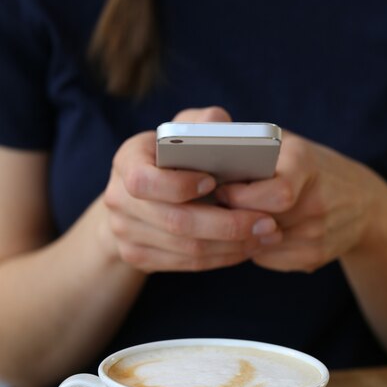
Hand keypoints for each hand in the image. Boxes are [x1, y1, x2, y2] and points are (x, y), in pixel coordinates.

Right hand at [103, 107, 278, 272]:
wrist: (137, 197)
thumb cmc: (170, 155)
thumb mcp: (182, 130)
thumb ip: (201, 123)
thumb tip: (218, 122)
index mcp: (126, 161)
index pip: (144, 181)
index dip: (179, 186)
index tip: (213, 182)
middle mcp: (118, 200)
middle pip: (176, 222)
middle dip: (227, 225)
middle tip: (267, 223)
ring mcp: (125, 233)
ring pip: (187, 249)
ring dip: (233, 245)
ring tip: (266, 235)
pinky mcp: (138, 257)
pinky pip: (188, 264)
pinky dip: (223, 257)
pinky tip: (249, 246)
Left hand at [215, 131, 384, 271]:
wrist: (364, 204)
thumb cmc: (310, 168)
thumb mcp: (288, 146)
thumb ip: (254, 146)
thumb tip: (203, 153)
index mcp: (307, 166)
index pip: (276, 192)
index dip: (240, 194)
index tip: (217, 189)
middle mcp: (316, 202)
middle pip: (261, 219)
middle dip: (233, 214)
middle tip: (215, 206)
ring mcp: (317, 234)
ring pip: (258, 242)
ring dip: (239, 232)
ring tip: (230, 217)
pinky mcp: (314, 257)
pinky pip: (267, 258)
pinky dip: (254, 247)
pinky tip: (253, 231)